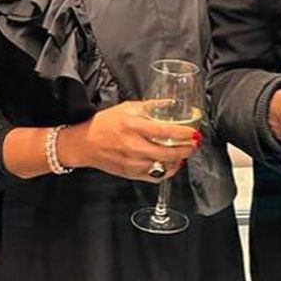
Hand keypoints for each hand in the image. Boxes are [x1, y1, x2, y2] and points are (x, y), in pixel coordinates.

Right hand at [60, 101, 200, 181]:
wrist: (85, 142)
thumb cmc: (105, 123)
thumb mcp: (128, 108)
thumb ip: (151, 107)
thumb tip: (172, 104)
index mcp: (133, 126)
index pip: (164, 131)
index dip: (183, 134)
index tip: (194, 132)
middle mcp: (133, 146)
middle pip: (168, 153)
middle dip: (186, 149)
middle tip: (194, 144)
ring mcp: (132, 162)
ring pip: (163, 166)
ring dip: (178, 160)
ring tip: (184, 153)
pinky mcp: (131, 173)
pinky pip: (155, 176)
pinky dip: (166, 171)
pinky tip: (171, 164)